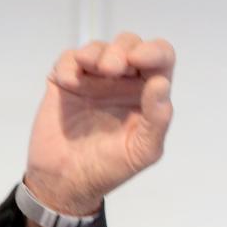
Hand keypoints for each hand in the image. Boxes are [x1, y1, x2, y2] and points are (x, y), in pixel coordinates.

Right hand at [25, 32, 174, 213]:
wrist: (65, 182)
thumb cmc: (109, 168)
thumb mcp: (142, 151)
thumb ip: (157, 120)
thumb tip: (162, 83)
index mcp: (147, 95)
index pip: (161, 59)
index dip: (154, 52)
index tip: (140, 60)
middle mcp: (124, 82)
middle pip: (130, 44)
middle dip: (123, 49)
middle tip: (112, 70)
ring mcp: (94, 80)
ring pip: (100, 47)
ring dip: (97, 52)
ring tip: (93, 70)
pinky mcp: (66, 81)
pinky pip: (69, 59)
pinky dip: (70, 64)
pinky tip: (70, 82)